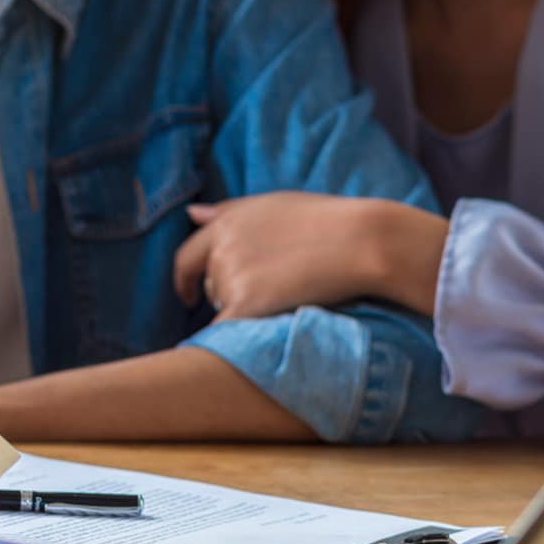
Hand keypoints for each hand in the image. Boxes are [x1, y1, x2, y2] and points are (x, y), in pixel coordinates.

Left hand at [172, 193, 447, 319]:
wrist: (359, 240)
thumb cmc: (325, 219)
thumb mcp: (272, 203)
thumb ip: (229, 211)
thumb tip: (191, 214)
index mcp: (225, 223)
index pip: (187, 257)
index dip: (184, 279)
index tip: (188, 295)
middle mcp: (221, 249)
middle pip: (211, 286)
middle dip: (231, 292)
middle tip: (272, 292)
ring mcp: (231, 277)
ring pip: (225, 307)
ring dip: (245, 308)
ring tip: (286, 297)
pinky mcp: (245, 304)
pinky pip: (224, 333)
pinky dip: (233, 340)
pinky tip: (255, 337)